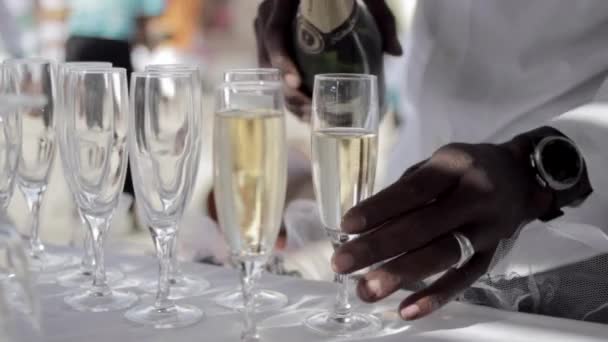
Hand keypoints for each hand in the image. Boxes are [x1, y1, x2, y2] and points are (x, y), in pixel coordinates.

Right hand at [254, 0, 402, 118]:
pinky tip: (303, 103)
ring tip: (308, 114)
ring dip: (285, 93)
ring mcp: (266, 25)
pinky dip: (284, 84)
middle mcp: (268, 13)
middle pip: (266, 57)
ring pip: (266, 65)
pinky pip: (270, 63)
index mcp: (283, 0)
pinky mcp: (271, 36)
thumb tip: (396, 53)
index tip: (295, 83)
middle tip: (308, 111)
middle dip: (286, 90)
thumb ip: (381, 15)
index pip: (274, 33)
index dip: (281, 60)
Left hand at [332, 140, 553, 319]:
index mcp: (454, 166)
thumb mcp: (438, 163)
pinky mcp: (494, 254)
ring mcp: (488, 229)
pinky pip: (465, 278)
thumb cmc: (467, 169)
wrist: (525, 177)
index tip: (347, 226)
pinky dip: (436, 296)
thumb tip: (365, 223)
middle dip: (379, 247)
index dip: (379, 209)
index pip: (413, 190)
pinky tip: (406, 309)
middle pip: (423, 226)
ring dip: (401, 275)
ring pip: (443, 255)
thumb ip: (406, 190)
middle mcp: (475, 196)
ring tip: (366, 290)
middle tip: (342, 264)